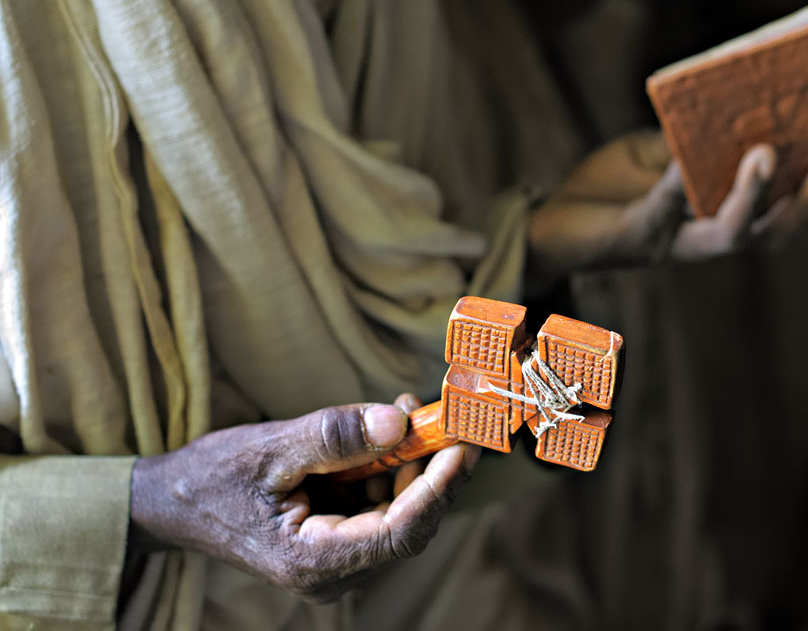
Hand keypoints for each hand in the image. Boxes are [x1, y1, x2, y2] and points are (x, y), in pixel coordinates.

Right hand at [129, 395, 477, 602]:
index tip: (463, 444)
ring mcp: (337, 558)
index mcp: (313, 561)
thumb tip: (398, 422)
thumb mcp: (269, 448)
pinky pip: (379, 504)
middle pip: (410, 524)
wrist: (170, 502)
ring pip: (400, 512)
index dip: (438, 488)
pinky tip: (391, 430)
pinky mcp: (337, 538)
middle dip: (435, 469)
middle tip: (452, 418)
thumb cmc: (211, 478)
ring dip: (414, 462)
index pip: (400, 532)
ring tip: (412, 410)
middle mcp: (333, 571)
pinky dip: (391, 466)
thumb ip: (334, 437)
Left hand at [527, 130, 807, 281]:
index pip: (783, 213)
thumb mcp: (658, 154)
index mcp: (720, 218)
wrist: (552, 223)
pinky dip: (678, 183)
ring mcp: (675, 244)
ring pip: (729, 234)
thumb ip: (693, 142)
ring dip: (752, 198)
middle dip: (806, 205)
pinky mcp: (638, 235)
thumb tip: (733, 108)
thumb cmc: (611, 187)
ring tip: (766, 155)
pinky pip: (663, 209)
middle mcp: (706, 240)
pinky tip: (688, 160)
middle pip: (771, 233)